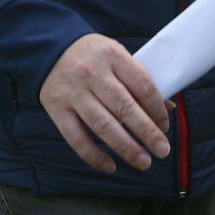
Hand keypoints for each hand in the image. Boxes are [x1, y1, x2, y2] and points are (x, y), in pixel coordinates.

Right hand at [38, 34, 171, 172]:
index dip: (157, 110)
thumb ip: (139, 79)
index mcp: (113, 56)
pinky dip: (93, 155)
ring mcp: (73, 93)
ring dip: (125, 147)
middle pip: (125, 107)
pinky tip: (110, 166)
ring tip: (143, 162)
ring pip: (102, 124)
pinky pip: (76, 137)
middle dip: (147, 132)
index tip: (164, 127)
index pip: (142, 85)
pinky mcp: (57, 109)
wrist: (47, 49)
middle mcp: (92, 73)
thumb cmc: (91, 56)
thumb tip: (167, 108)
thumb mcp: (116, 56)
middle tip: (162, 151)